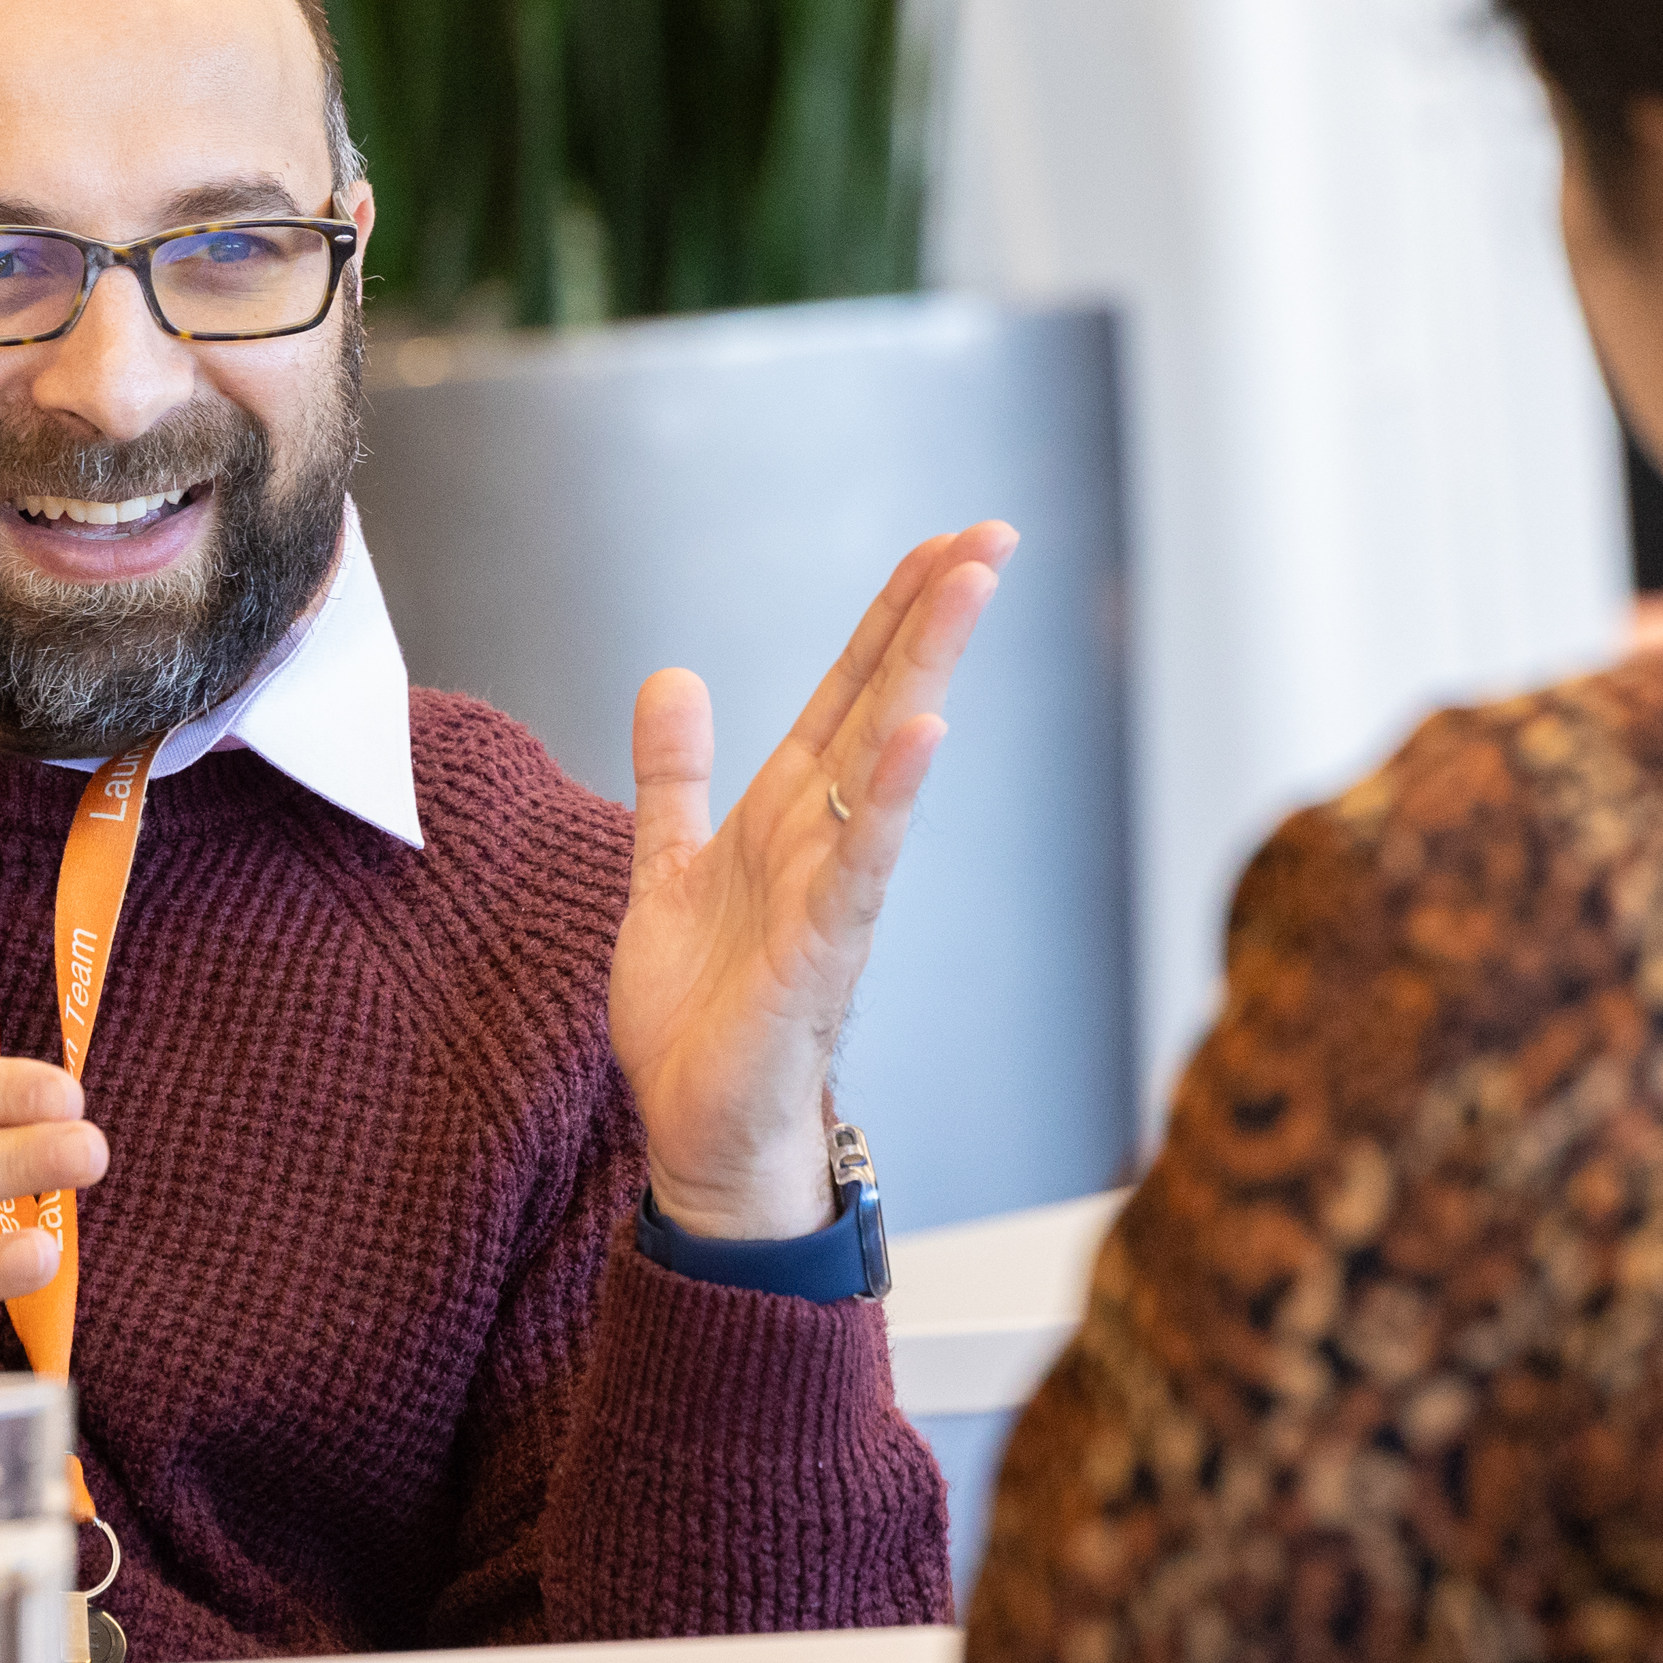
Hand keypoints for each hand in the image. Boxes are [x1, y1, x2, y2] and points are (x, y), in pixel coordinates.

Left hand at [609, 523, 1014, 1240]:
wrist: (699, 1128)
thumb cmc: (701, 1014)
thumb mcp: (670, 867)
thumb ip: (675, 777)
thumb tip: (673, 677)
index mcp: (788, 813)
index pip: (848, 692)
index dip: (889, 616)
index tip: (941, 543)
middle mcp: (823, 838)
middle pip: (883, 704)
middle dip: (932, 618)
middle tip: (992, 535)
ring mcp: (832, 891)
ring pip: (886, 761)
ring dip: (926, 671)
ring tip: (969, 588)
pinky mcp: (821, 951)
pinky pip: (863, 862)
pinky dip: (893, 798)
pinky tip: (926, 733)